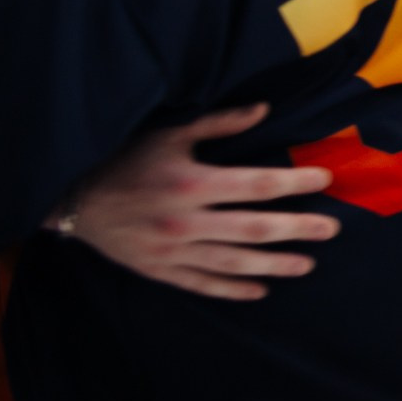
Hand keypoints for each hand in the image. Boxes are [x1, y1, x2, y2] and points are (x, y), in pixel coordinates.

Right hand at [61, 106, 338, 300]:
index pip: (257, 185)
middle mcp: (185, 220)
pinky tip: (260, 290)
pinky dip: (232, 289)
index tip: (326, 179)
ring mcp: (171, 250)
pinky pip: (202, 284)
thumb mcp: (168, 133)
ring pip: (234, 263)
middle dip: (298, 229)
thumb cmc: (124, 159)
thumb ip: (218, 123)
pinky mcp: (158, 270)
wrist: (69, 198)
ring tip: (307, 264)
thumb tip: (264, 110)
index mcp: (191, 183)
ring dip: (274, 265)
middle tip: (332, 228)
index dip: (296, 184)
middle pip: (254, 228)